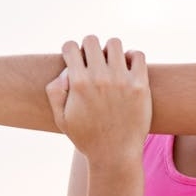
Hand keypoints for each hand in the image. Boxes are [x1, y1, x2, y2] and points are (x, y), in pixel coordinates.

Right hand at [45, 36, 151, 164]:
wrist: (115, 155)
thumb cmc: (87, 137)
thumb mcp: (61, 118)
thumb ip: (55, 92)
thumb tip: (66, 71)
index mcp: (78, 83)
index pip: (71, 46)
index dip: (70, 51)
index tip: (75, 60)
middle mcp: (99, 78)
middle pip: (91, 40)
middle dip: (89, 48)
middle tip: (93, 62)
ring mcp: (121, 80)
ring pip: (114, 43)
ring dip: (110, 50)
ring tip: (111, 64)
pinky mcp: (140, 85)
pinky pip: (138, 55)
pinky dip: (132, 56)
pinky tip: (128, 67)